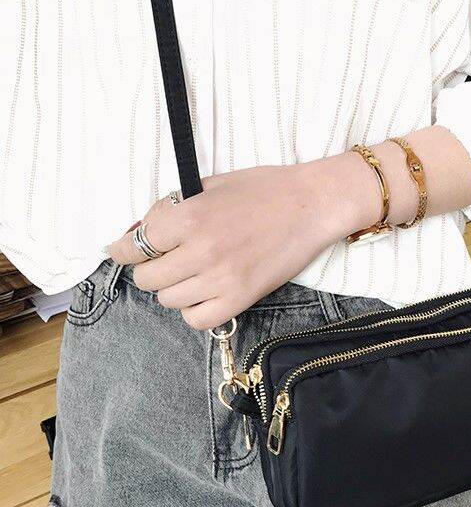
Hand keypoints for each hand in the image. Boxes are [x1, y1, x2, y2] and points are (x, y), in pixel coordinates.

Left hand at [108, 154, 373, 330]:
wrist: (312, 206)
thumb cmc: (264, 189)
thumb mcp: (211, 186)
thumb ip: (174, 208)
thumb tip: (143, 230)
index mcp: (188, 217)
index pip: (135, 245)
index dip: (124, 249)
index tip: (122, 252)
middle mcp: (200, 251)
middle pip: (148, 278)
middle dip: (150, 268)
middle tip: (165, 260)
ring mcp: (220, 279)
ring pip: (169, 300)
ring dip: (173, 288)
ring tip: (190, 275)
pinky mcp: (241, 298)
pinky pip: (198, 319)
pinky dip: (194, 310)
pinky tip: (203, 295)